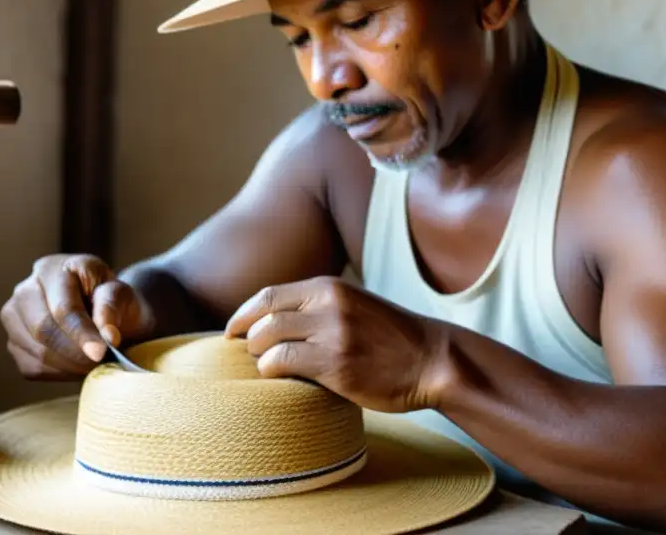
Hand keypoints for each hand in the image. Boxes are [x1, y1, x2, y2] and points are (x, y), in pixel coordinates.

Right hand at [0, 254, 154, 380]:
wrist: (101, 312)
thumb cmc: (112, 300)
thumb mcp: (121, 294)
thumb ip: (112, 308)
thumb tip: (108, 336)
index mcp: (53, 269)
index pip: (62, 307)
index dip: (81, 333)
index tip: (101, 352)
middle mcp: (25, 290)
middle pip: (42, 330)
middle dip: (75, 353)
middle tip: (101, 363)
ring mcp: (14, 317)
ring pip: (36, 352)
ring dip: (70, 365)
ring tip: (94, 364)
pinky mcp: (13, 343)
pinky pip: (33, 367)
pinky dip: (60, 373)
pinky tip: (78, 366)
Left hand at [224, 276, 448, 412]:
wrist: (432, 359)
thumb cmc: (390, 338)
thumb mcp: (354, 305)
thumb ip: (318, 307)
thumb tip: (271, 321)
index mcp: (330, 287)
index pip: (269, 295)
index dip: (244, 314)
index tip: (232, 331)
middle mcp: (328, 304)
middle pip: (264, 317)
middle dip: (248, 338)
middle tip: (249, 355)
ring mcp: (332, 334)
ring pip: (268, 340)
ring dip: (259, 356)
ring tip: (267, 367)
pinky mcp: (336, 364)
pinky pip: (283, 363)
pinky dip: (271, 371)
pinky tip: (278, 378)